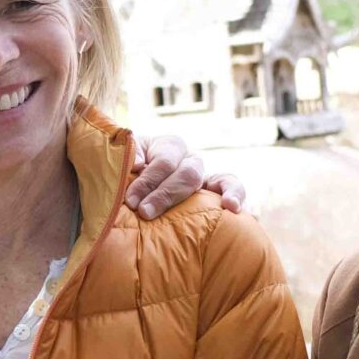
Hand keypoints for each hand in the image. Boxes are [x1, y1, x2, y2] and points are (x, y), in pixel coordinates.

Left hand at [125, 132, 245, 219]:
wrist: (133, 184)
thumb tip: (139, 163)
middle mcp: (189, 158)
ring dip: (203, 199)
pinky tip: (232, 207)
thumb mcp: (123, 160)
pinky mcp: (214, 191)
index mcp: (168, 146)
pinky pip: (232, 186)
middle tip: (145, 212)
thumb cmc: (127, 173)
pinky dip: (235, 193)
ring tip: (201, 207)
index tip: (131, 201)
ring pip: (213, 178)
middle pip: (186, 173)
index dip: (148, 181)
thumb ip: (127, 157)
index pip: (163, 162)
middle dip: (165, 194)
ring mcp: (204, 174)